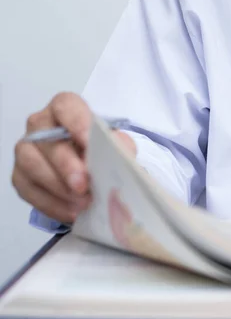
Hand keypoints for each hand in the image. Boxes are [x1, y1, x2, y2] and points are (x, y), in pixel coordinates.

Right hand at [12, 92, 136, 224]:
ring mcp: (26, 149)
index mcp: (66, 108)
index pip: (66, 106)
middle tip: (83, 185)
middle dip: (65, 164)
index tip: (89, 143)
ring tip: (82, 203)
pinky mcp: (20, 176)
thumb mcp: (118, 145)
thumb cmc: (103, 150)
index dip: (76, 123)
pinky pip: (27, 189)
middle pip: (46, 139)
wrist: (92, 171)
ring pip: (30, 163)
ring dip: (57, 186)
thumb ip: (120, 146)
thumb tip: (121, 157)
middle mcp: (41, 124)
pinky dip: (51, 204)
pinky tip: (71, 212)